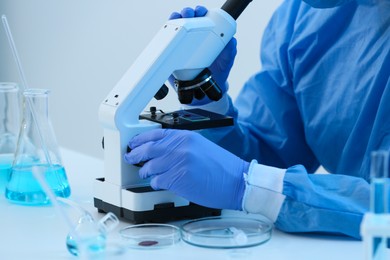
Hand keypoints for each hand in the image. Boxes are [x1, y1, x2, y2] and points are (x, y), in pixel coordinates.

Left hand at [124, 129, 248, 209]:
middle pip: (148, 149)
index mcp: (186, 137)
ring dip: (145, 171)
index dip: (140, 139)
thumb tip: (160, 150)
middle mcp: (180, 148)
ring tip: (146, 173)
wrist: (236, 181)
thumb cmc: (222, 167)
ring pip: (150, 167)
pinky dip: (156, 183)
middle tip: (130, 157)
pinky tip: (160, 183)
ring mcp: (178, 163)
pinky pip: (158, 181)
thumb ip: (180, 145)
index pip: (155, 134)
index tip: (133, 143)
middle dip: (135, 154)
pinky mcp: (178, 179)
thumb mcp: (200, 146)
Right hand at [169, 6, 236, 104]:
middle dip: (187, 13)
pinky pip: (167, 43)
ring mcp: (182, 46)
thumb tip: (232, 41)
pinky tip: (166, 32)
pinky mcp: (172, 55)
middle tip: (188, 14)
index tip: (201, 12)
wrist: (206, 91)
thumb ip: (231, 50)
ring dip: (175, 20)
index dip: (201, 12)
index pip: (202, 18)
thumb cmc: (217, 71)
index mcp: (207, 35)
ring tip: (177, 19)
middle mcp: (193, 38)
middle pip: (188, 20)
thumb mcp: (227, 60)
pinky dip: (165, 36)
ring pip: (176, 28)